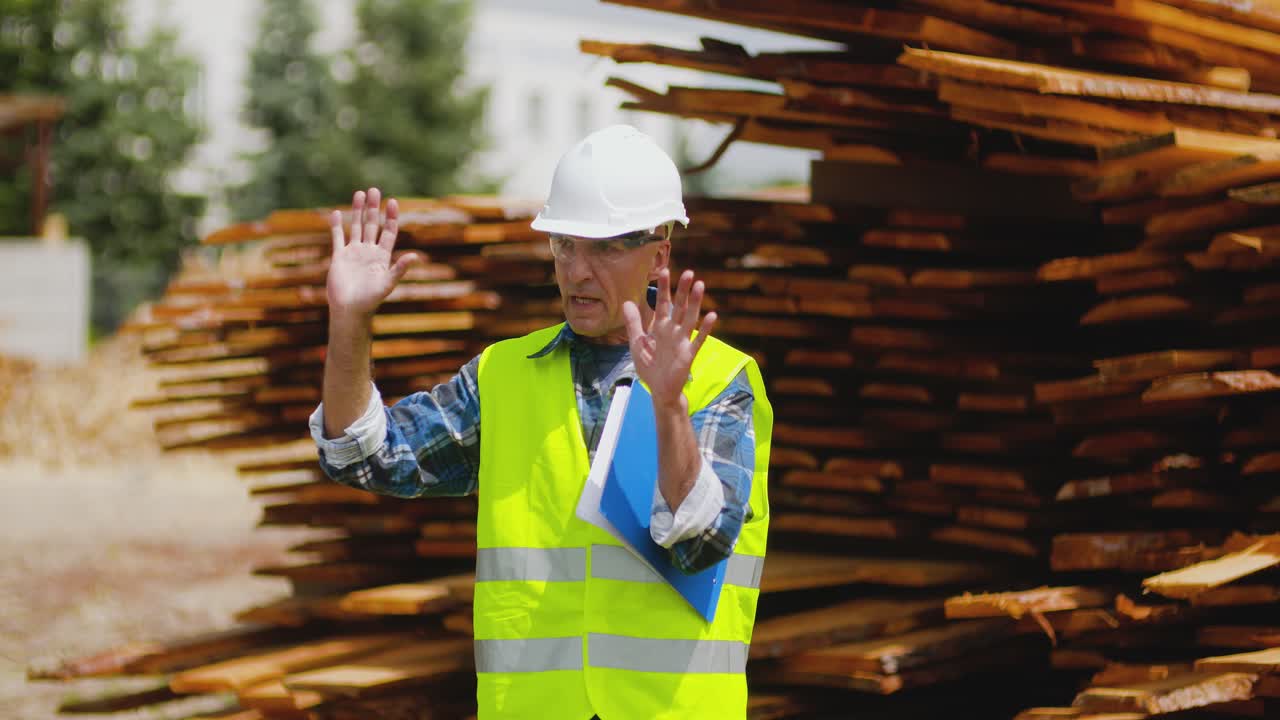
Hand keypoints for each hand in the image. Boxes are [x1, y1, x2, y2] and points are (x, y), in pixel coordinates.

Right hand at [326, 187, 422, 317]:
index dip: (391, 218)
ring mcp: (353, 253)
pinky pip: (337, 238)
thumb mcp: (388, 283)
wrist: (350, 310)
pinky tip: (336, 213)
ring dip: (357, 211)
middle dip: (373, 208)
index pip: (389, 232)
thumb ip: (400, 268)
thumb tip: (415, 256)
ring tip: (359, 194)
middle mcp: (368, 251)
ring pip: (356, 227)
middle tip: (374, 190)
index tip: (392, 202)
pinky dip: (336, 226)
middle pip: (372, 225)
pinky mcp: (339, 257)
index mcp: (382, 256)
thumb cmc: (371, 300)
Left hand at [622, 269, 716, 409]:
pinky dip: (705, 329)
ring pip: (689, 318)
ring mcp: (682, 341)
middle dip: (682, 290)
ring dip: (695, 303)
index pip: (663, 304)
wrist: (659, 390)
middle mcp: (673, 331)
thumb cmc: (650, 366)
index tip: (664, 271)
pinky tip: (712, 316)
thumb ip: (633, 323)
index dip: (664, 289)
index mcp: (660, 327)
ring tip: (700, 285)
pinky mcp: (688, 354)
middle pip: (678, 307)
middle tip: (688, 272)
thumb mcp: (637, 343)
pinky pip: (698, 340)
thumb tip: (627, 302)